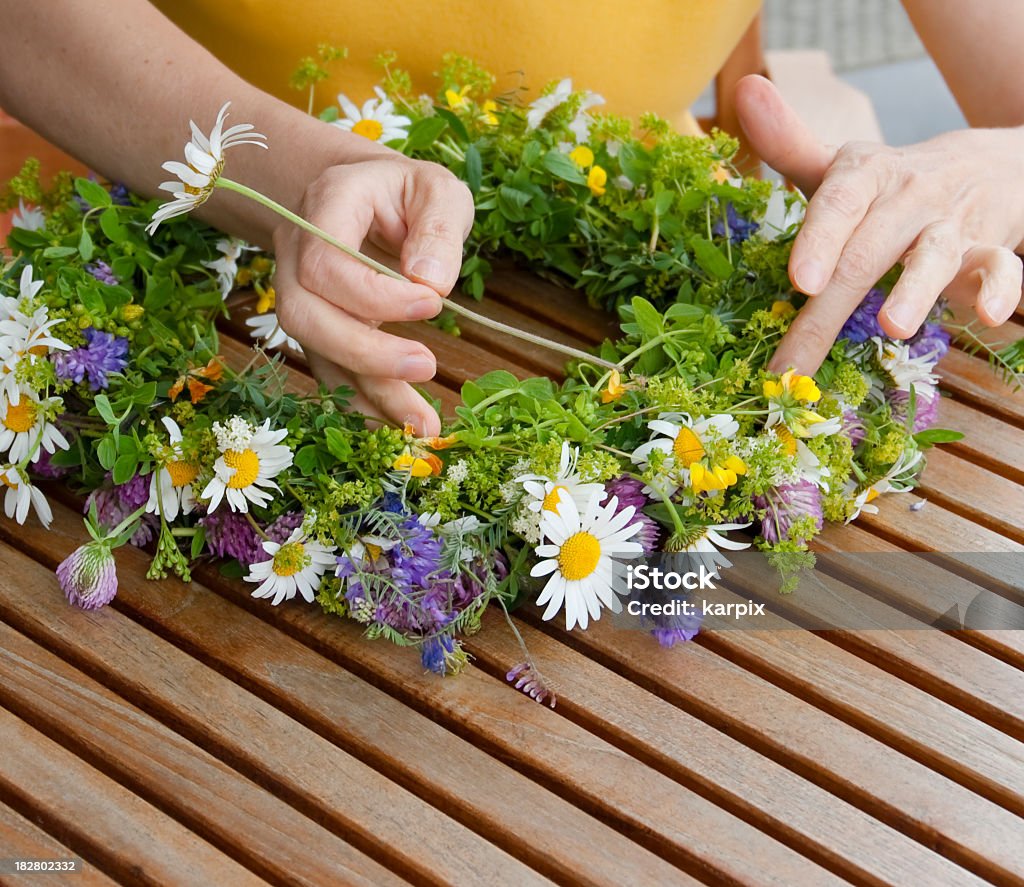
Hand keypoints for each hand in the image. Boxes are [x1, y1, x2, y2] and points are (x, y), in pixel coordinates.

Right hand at [272, 155, 474, 436]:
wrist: (364, 195)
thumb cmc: (405, 193)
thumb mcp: (436, 189)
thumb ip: (439, 228)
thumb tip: (431, 282)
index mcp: (326, 208)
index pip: (327, 263)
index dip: (376, 294)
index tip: (434, 303)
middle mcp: (298, 254)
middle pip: (306, 316)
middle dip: (365, 351)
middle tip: (427, 366)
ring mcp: (300, 295)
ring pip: (317, 353)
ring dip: (369, 395)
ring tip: (424, 426)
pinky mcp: (319, 329)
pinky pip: (330, 372)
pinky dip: (363, 405)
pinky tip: (400, 427)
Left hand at [735, 75, 1023, 373]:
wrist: (981, 163)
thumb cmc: (886, 184)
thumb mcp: (840, 166)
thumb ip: (789, 144)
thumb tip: (746, 91)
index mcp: (864, 176)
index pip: (838, 203)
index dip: (819, 239)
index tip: (799, 280)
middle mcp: (906, 197)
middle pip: (867, 252)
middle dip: (831, 307)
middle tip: (798, 357)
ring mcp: (949, 224)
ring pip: (934, 255)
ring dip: (916, 290)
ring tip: (895, 326)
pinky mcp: (988, 247)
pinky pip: (1000, 266)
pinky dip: (999, 288)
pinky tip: (989, 313)